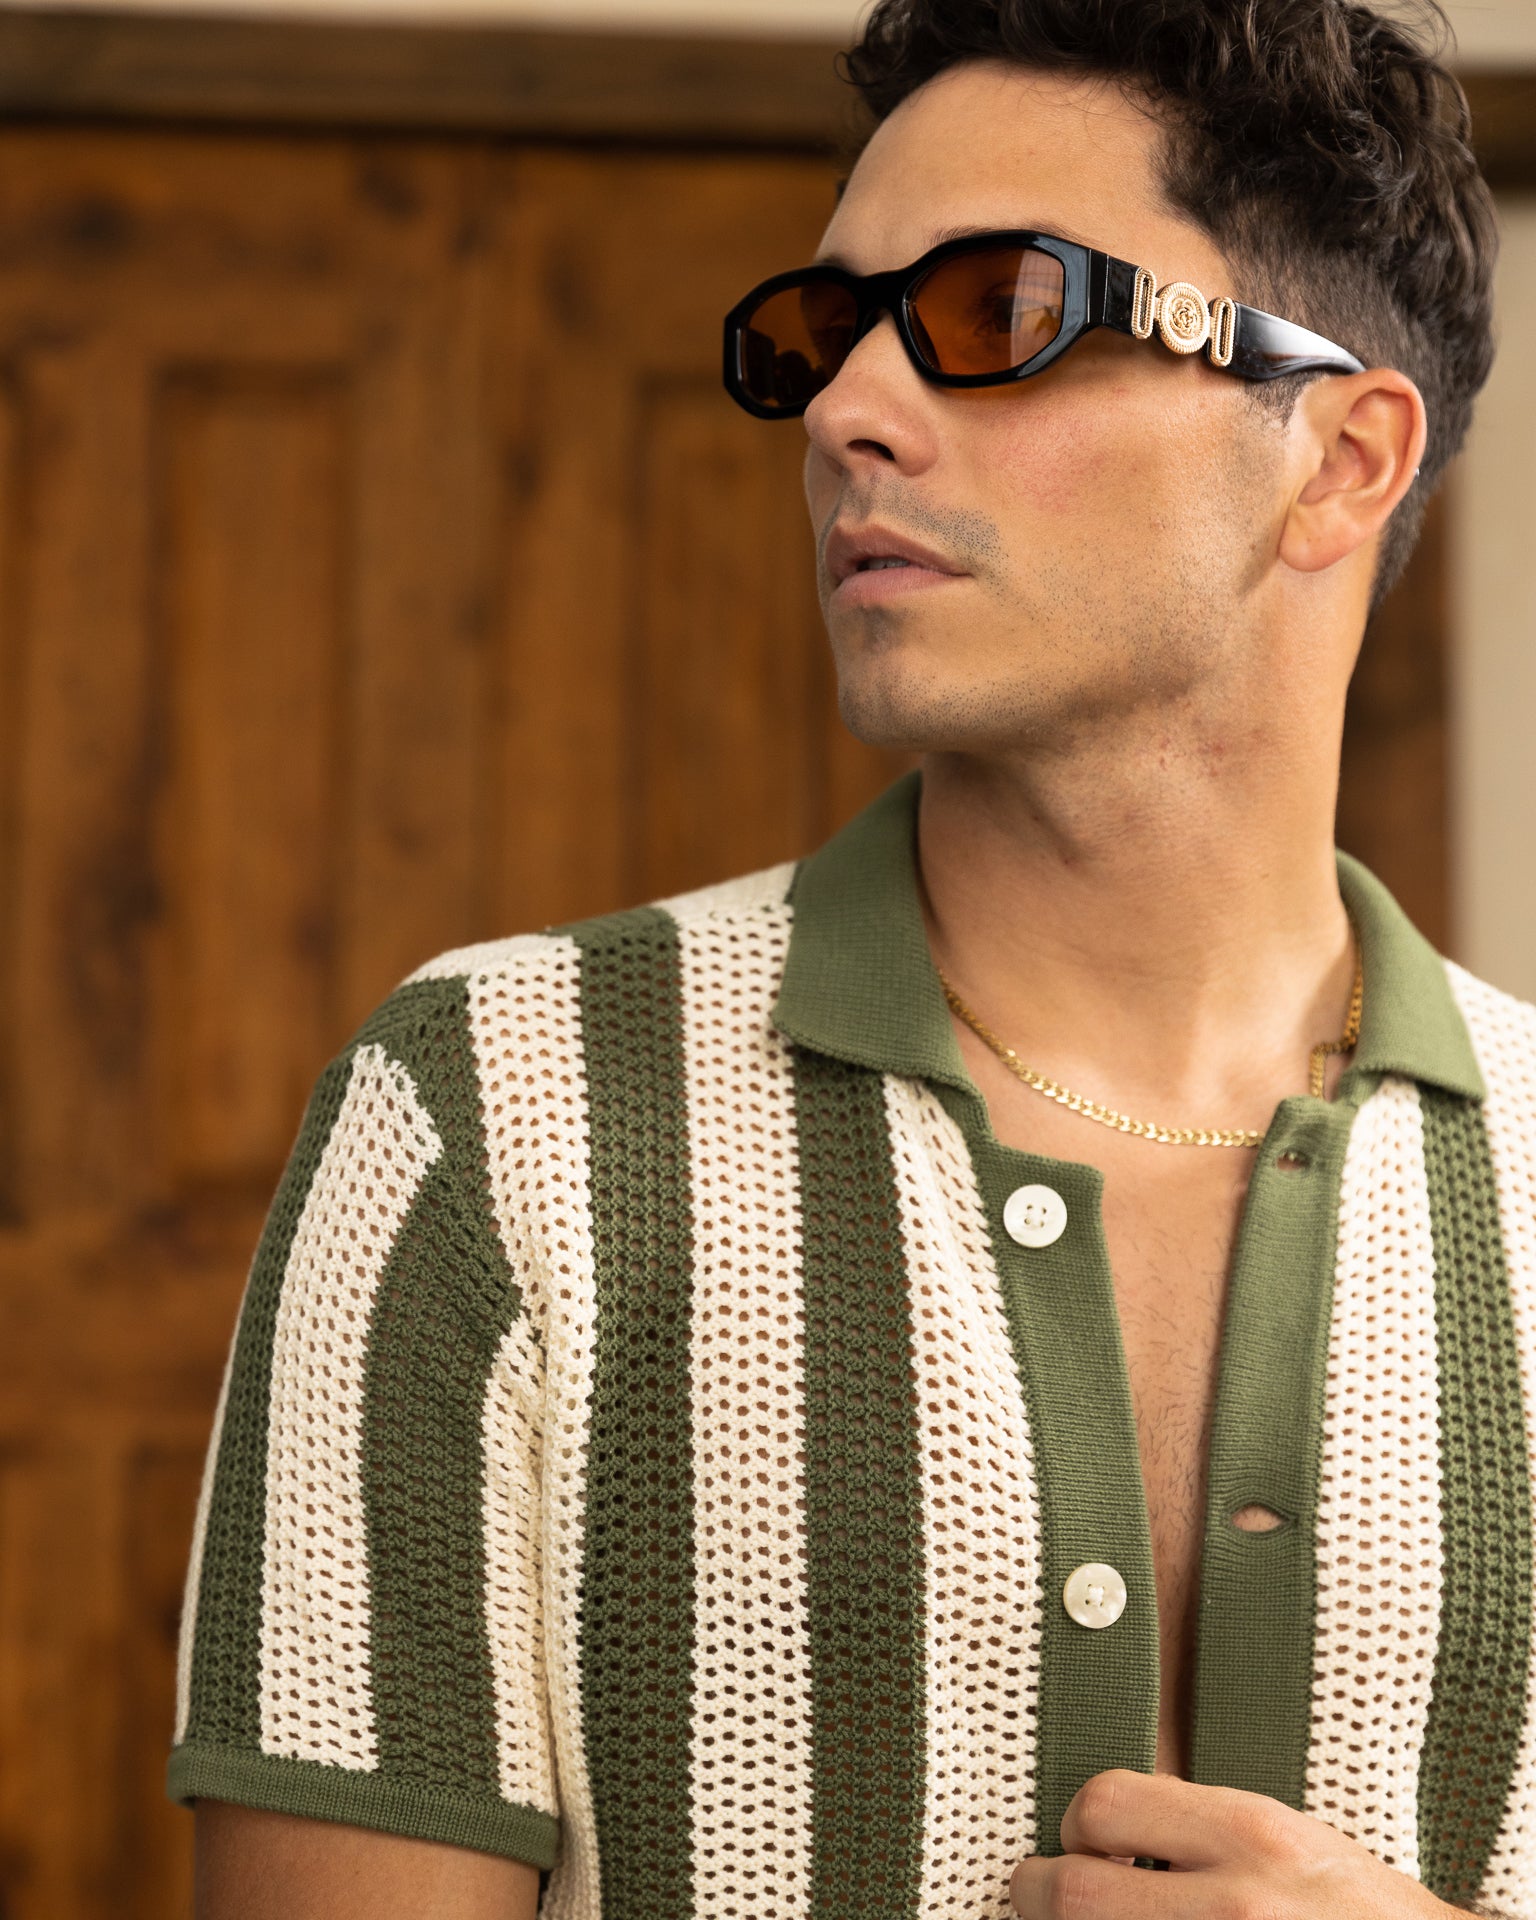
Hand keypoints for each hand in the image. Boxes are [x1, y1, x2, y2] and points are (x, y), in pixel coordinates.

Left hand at [1010, 1771, 1459, 1917]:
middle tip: (1047, 1893)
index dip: (1078, 1825)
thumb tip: (1100, 1821)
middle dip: (1041, 1893)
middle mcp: (1235, 1907)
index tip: (1086, 1844)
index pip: (1103, 1803)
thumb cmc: (1359, 1913)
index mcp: (1251, 1836)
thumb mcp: (1288, 1837)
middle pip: (1069, 1892)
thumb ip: (1200, 1826)